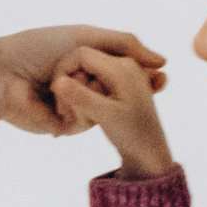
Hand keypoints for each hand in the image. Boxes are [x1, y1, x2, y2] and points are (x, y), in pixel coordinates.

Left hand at [0, 25, 167, 137]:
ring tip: (70, 78)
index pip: (129, 74)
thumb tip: (162, 61)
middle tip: (142, 87)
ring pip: (108, 109)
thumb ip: (124, 44)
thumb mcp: (86, 36)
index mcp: (92, 64)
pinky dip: (78, 105)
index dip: (147, 77)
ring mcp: (78, 107)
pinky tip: (58, 95)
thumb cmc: (38, 47)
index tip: (161, 77)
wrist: (3, 72)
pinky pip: (88, 121)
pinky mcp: (66, 125)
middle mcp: (87, 87)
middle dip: (131, 89)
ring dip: (94, 90)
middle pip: (124, 96)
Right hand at [48, 46, 174, 178]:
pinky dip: (85, 94)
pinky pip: (94, 80)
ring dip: (76, 90)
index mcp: (121, 67)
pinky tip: (83, 113)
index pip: (81, 54)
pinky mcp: (120, 82)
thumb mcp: (105, 116)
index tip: (56, 93)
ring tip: (73, 115)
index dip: (63, 70)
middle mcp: (124, 63)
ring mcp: (123, 71)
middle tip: (64, 110)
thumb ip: (81, 98)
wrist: (150, 151)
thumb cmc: (132, 135)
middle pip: (83, 61)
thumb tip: (57, 82)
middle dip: (69, 82)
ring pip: (87, 71)